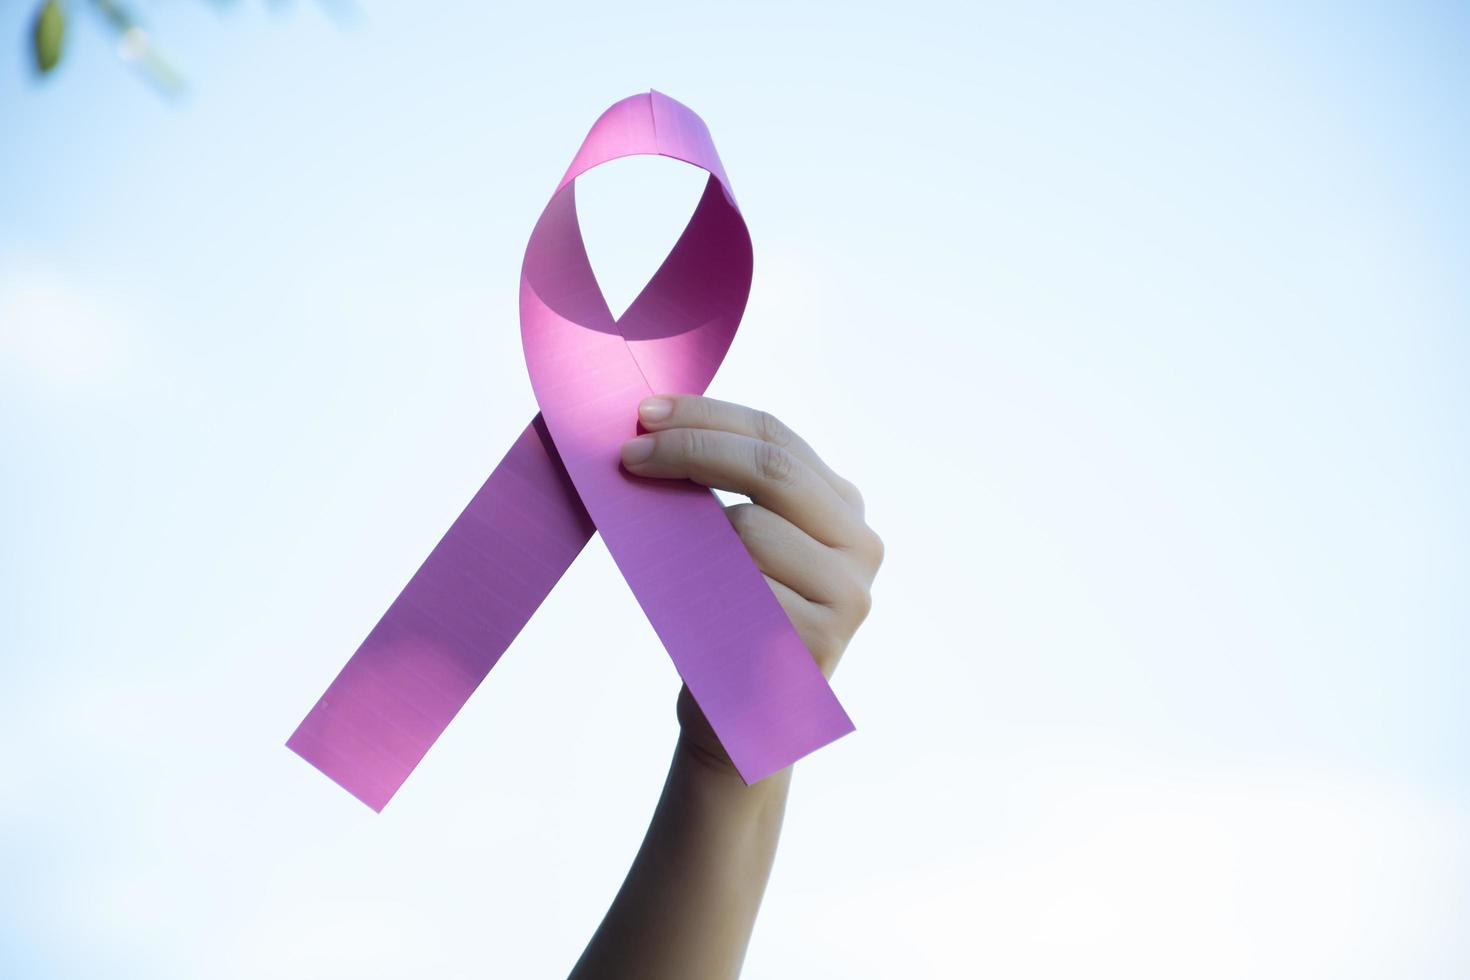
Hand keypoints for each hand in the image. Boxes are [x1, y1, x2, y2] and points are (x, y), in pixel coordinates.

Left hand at [620, 394, 883, 770]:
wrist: (737, 719)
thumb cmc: (724, 617)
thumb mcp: (730, 541)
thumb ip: (721, 487)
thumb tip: (652, 426)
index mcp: (841, 505)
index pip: (775, 435)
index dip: (708, 416)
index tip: (644, 415)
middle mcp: (860, 542)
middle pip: (771, 468)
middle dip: (691, 450)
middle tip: (629, 456)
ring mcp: (850, 592)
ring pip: (751, 527)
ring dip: (691, 536)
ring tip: (670, 564)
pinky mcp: (823, 637)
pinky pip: (743, 586)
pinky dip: (701, 587)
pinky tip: (690, 604)